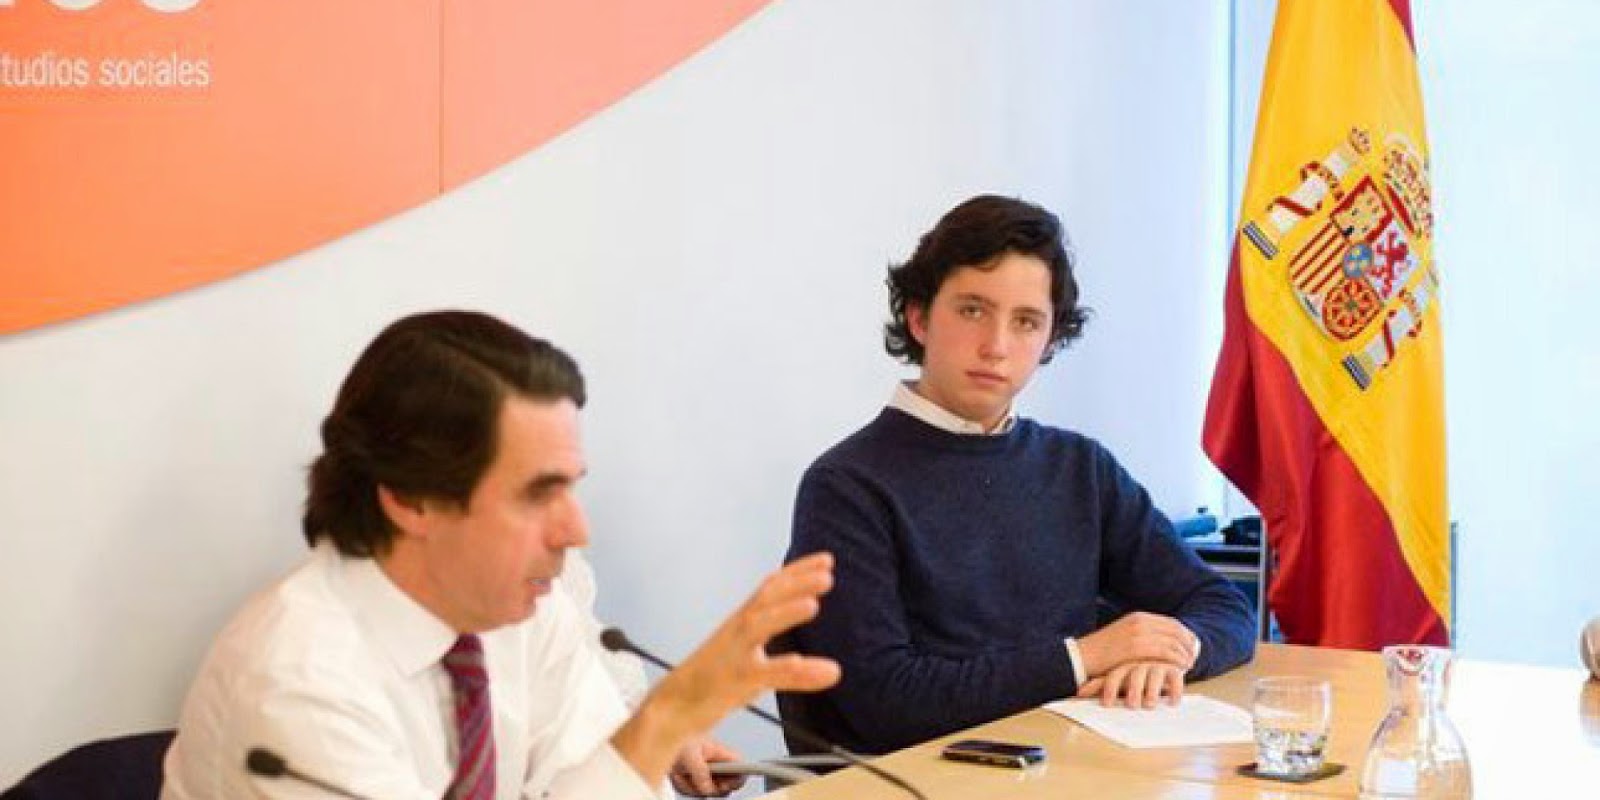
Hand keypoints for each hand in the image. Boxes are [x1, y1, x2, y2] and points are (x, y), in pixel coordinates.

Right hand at [612, 553, 839, 785]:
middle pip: (766, 599)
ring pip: (757, 626)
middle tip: (826, 574)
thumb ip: (794, 668)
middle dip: (795, 584)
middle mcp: (738, 631)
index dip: (798, 572)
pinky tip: (800, 662)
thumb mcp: (757, 669)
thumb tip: (836, 671)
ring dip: (784, 613)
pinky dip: (780, 666)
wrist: (673, 706)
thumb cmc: (716, 680)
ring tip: (812, 605)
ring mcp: (734, 654)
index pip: (772, 588)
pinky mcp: (732, 681)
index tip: (826, 560)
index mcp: (743, 622)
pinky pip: (759, 672)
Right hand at [1076, 611, 1197, 678]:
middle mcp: (1141, 621)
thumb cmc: (1103, 651)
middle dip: (1188, 643)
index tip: (1192, 646)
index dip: (1185, 634)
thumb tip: (1161, 643)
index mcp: (1138, 617)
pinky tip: (1181, 668)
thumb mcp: (1124, 636)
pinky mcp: (1137, 646)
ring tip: (1189, 664)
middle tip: (1194, 656)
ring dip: (1185, 653)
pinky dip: (1176, 659)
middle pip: (1175, 630)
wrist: (1083, 656)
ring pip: (1173, 641)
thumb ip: (1142, 635)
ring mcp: (1139, 632)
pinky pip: (1165, 652)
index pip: (1171, 623)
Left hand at [1076, 660, 1184, 708]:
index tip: (1107, 704)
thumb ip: (1100, 683)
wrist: (1161, 653)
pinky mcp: (1174, 668)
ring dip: (1153, 690)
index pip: (1115, 674)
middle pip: (1136, 674)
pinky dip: (1175, 690)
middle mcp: (1141, 662)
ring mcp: (1158, 663)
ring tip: (1150, 705)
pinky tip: (1173, 702)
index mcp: (1124, 663)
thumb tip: (1078, 692)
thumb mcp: (1117, 676)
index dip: (1110, 688)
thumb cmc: (1134, 672)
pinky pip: (1176, 678)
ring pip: (1155, 675)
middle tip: (1132, 705)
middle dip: (1133, 689)